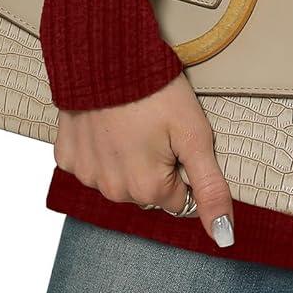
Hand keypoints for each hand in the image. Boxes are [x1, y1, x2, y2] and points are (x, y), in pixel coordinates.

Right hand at [53, 71, 234, 249]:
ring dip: (128, 158)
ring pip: (119, 179)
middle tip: (157, 127)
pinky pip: (91, 163)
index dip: (185, 167)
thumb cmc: (156, 92)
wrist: (106, 55)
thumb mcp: (195, 136)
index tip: (179, 138)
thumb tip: (225, 237)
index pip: (181, 199)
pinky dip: (101, 147)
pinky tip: (108, 123)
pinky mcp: (67, 157)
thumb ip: (211, 189)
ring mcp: (86, 175)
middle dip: (157, 165)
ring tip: (133, 121)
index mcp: (148, 191)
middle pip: (149, 191)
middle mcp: (113, 192)